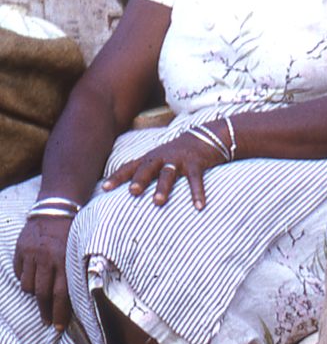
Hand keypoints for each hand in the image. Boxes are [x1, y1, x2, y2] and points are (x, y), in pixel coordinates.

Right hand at [13, 215, 71, 328]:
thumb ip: (76, 273)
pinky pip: (19, 272)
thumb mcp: (79, 251)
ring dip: (34, 293)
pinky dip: (25, 277)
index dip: (59, 313)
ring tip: (41, 294)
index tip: (59, 327)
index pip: (61, 294)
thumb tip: (74, 301)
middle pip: (43, 293)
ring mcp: (32, 253)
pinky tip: (32, 276)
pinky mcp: (21, 249)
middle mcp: (47, 258)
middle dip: (45, 311)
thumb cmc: (73, 234)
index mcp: (65, 260)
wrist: (56, 208)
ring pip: (28, 285)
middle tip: (47, 321)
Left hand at [103, 128, 225, 209]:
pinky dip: (197, 193)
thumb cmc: (176, 155)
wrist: (204, 137)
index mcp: (150, 158)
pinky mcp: (196, 163)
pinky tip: (199, 206)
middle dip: (139, 180)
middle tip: (132, 192)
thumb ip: (144, 171)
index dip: (117, 177)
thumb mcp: (158, 159)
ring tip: (158, 202)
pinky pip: (196, 179)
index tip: (104, 188)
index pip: (129, 167)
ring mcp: (178, 160)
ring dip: (162, 188)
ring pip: (168, 174)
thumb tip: (126, 191)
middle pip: (147, 168)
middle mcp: (161, 157)